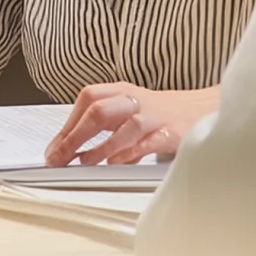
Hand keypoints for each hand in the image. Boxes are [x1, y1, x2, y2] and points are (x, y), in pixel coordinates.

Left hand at [45, 83, 219, 165]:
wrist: (202, 109)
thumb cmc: (159, 114)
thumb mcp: (127, 112)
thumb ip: (102, 128)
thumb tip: (68, 150)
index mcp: (121, 91)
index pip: (87, 100)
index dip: (67, 125)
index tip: (53, 149)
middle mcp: (136, 100)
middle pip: (99, 110)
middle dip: (75, 135)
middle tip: (60, 157)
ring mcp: (154, 116)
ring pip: (124, 126)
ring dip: (101, 146)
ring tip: (85, 162)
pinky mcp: (172, 132)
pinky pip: (149, 142)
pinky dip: (131, 153)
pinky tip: (117, 164)